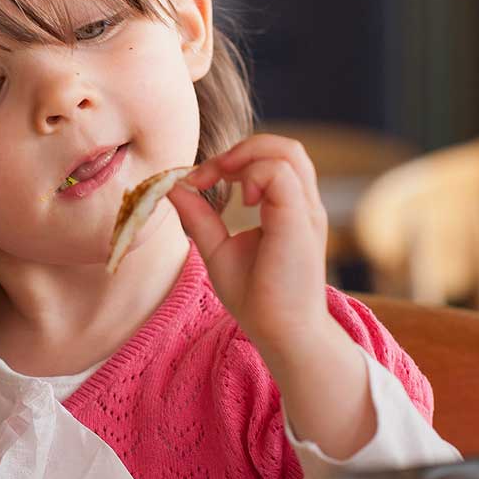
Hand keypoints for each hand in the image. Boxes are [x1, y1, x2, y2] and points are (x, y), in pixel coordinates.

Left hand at [168, 134, 331, 358]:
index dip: (230, 159)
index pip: (270, 158)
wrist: (280, 332)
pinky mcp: (300, 220)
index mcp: (287, 207)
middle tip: (212, 173)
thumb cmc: (256, 296)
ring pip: (288, 150)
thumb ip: (199, 216)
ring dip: (248, 156)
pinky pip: (281, 173)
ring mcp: (305, 210)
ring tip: (227, 182)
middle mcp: (302, 204)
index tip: (197, 180)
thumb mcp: (217, 248)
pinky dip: (253, 175)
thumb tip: (173, 186)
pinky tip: (242, 203)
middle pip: (285, 146)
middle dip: (241, 149)